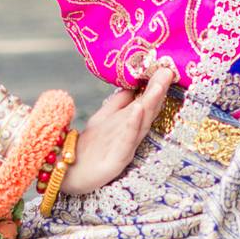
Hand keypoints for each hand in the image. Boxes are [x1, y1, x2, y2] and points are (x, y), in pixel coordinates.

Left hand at [60, 64, 175, 194]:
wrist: (69, 171)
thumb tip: (134, 83)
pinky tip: (138, 110)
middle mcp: (131, 134)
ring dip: (150, 104)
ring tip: (158, 86)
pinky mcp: (116, 160)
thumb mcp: (105, 117)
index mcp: (129, 123)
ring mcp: (125, 147)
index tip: (166, 66)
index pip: (146, 101)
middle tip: (169, 71)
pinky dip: (133, 125)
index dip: (156, 85)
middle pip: (147, 110)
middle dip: (158, 91)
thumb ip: (120, 101)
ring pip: (141, 123)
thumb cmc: (91, 146)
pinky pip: (126, 141)